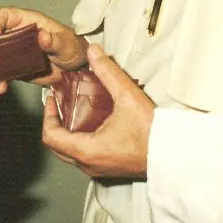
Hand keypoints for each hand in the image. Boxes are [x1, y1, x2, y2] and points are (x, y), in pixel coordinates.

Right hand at [0, 6, 88, 93]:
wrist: (77, 68)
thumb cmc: (73, 47)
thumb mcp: (66, 43)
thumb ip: (54, 40)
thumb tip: (42, 35)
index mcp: (28, 23)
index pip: (4, 15)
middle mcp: (18, 36)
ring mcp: (16, 53)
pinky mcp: (17, 68)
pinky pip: (5, 73)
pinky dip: (1, 80)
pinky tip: (1, 88)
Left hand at [42, 45, 153, 178]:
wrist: (175, 156)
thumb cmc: (152, 132)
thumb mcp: (127, 96)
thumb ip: (108, 72)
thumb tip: (93, 51)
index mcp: (87, 150)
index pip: (50, 136)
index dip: (46, 116)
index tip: (51, 99)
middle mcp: (89, 164)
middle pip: (57, 147)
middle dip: (54, 123)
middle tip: (58, 103)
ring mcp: (99, 170)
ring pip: (70, 153)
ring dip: (67, 133)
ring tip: (74, 110)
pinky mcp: (109, 169)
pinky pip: (85, 157)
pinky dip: (80, 140)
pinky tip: (92, 123)